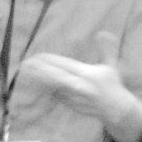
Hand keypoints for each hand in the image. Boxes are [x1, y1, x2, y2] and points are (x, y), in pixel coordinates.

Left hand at [19, 53, 141, 137]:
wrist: (115, 108)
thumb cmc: (112, 84)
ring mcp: (73, 96)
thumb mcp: (110, 65)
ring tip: (26, 73)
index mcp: (86, 73)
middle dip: (39, 70)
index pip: (63, 65)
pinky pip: (55, 95)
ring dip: (38, 80)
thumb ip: (105, 49)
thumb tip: (101, 32)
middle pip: (54, 76)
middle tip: (25, 64)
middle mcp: (78, 85)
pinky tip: (35, 83)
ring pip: (52, 87)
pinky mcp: (70, 105)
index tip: (37, 56)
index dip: (49, 61)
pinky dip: (45, 89)